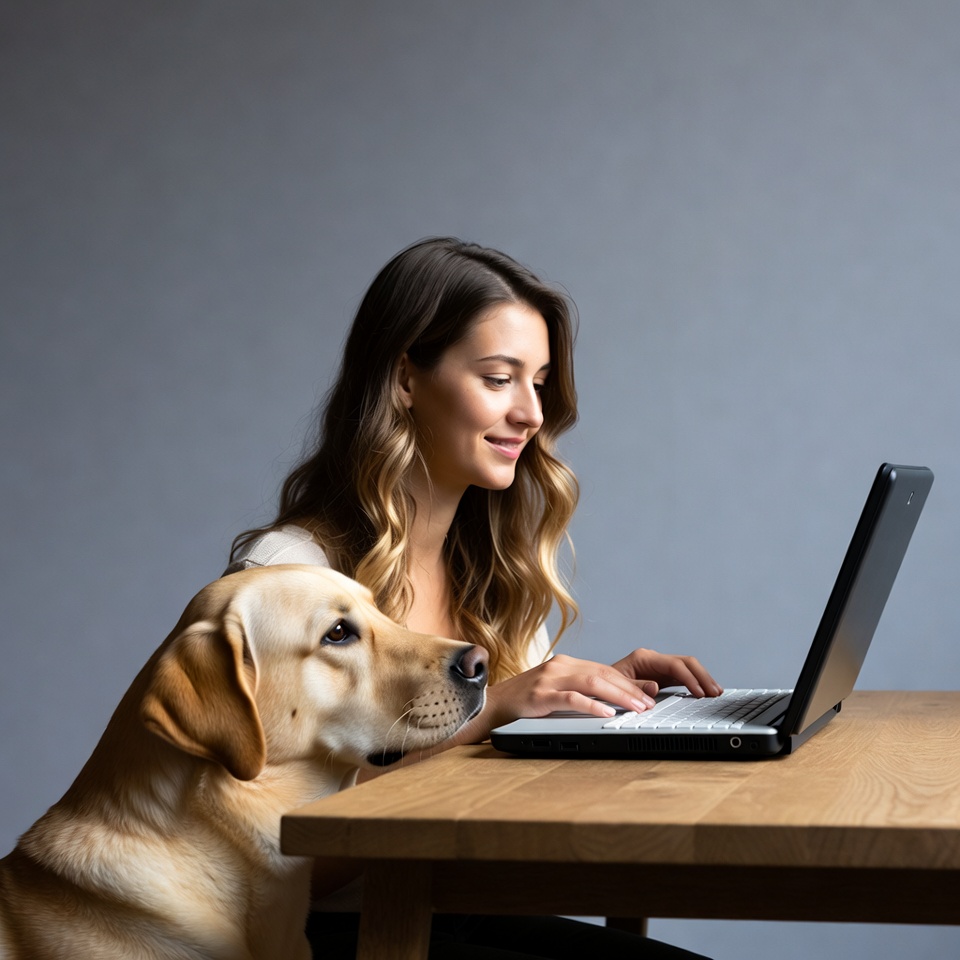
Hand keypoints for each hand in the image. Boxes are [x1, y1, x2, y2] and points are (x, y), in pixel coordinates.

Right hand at [479, 654, 660, 729]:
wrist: (488, 706)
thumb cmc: (524, 703)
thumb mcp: (556, 692)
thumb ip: (581, 692)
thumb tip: (614, 700)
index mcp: (564, 664)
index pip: (604, 670)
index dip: (629, 682)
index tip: (649, 695)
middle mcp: (558, 666)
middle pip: (602, 674)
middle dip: (629, 689)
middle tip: (649, 704)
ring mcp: (548, 680)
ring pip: (592, 682)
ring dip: (618, 696)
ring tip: (636, 708)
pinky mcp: (539, 696)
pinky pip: (570, 698)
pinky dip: (591, 705)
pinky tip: (606, 713)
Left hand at [611, 648, 722, 699]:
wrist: (599, 684)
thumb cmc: (605, 684)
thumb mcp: (616, 686)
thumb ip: (635, 686)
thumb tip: (654, 687)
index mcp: (644, 657)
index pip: (674, 664)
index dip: (689, 678)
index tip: (700, 692)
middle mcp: (654, 659)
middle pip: (686, 662)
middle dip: (702, 676)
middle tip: (714, 692)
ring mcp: (660, 666)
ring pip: (688, 667)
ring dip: (703, 678)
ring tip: (716, 692)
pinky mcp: (663, 675)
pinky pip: (684, 676)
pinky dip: (697, 683)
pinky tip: (706, 691)